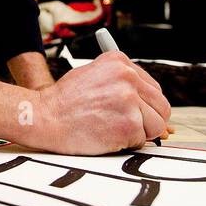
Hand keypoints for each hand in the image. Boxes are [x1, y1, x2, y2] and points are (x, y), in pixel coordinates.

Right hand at [31, 51, 170, 155]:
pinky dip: (126, 143)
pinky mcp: (129, 123)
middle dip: (148, 120)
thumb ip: (121, 83)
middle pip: (161, 106)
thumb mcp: (93, 75)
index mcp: (120, 62)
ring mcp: (129, 100)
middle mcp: (127, 77)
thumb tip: (147, 103)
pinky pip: (141, 140)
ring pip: (155, 125)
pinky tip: (106, 135)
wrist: (43, 117)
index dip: (145, 105)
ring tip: (112, 129)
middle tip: (126, 126)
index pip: (153, 88)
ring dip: (138, 132)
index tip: (133, 112)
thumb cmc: (64, 101)